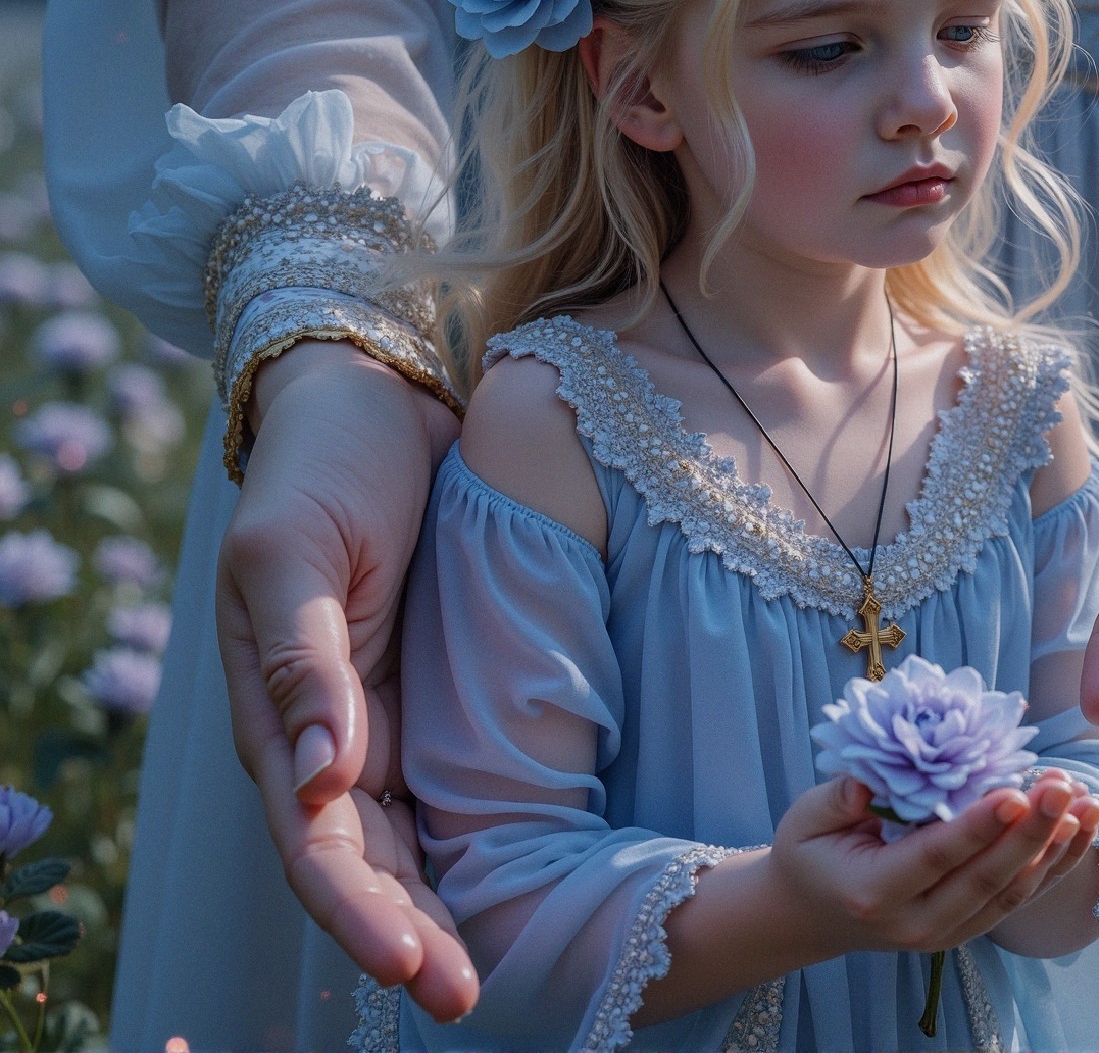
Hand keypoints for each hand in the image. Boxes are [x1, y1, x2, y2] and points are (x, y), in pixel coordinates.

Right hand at [215, 341, 477, 1019]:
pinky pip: (459, 781)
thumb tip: (320, 773)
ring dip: (443, 909)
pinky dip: (477, 839)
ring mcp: (389, 718)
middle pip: (365, 861)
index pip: (314, 838)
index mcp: (279, 713)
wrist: (375, 402)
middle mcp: (332, 734)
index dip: (355, 910)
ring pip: (412, 839)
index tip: (412, 967)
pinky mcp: (442, 690)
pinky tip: (522, 879)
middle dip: (407, 937)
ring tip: (485, 976)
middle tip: (466, 998)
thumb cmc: (320, 470)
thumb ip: (301, 660)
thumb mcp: (292, 554)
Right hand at [770, 770, 1096, 957]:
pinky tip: (1080, 827)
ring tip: (1086, 803)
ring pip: (1011, 894)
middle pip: (985, 880)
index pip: (936, 857)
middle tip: (1062, 788)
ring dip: (1055, 848)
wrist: (811, 913)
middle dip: (1031, 833)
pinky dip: (1054, 864)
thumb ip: (839, 797)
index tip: (1017, 792)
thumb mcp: (805, 818)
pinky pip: (1017, 898)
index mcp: (872, 892)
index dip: (979, 827)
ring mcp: (945, 934)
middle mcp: (915, 923)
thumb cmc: (809, 854)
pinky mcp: (967, 929)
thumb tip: (873, 776)